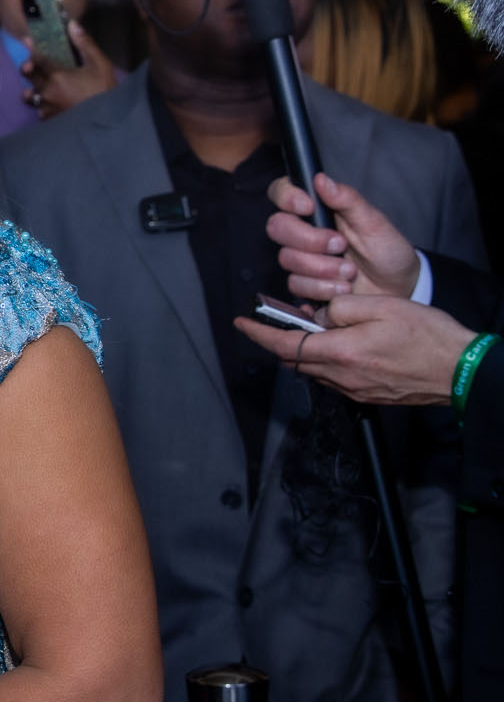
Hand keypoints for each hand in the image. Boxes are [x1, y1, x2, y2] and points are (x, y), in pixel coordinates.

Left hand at [20, 20, 115, 118]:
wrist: (109, 120)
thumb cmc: (104, 90)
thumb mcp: (99, 64)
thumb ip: (85, 44)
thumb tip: (72, 24)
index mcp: (57, 77)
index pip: (38, 59)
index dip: (32, 48)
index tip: (27, 40)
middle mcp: (47, 92)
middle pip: (28, 77)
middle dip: (27, 68)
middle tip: (29, 64)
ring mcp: (47, 108)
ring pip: (30, 97)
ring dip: (32, 91)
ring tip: (37, 88)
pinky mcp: (51, 121)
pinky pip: (40, 112)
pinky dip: (42, 107)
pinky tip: (50, 104)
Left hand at [234, 293, 472, 405]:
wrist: (460, 371)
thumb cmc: (427, 336)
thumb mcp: (381, 306)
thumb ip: (341, 308)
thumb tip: (319, 316)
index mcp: (341, 352)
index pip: (285, 344)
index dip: (258, 333)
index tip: (241, 322)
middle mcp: (342, 377)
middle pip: (294, 359)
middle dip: (278, 340)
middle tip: (274, 319)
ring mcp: (354, 390)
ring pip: (313, 369)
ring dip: (304, 350)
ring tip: (312, 327)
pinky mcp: (367, 395)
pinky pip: (333, 377)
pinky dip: (325, 360)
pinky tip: (338, 344)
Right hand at [263, 172, 419, 301]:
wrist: (397, 288)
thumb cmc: (387, 251)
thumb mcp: (374, 222)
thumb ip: (347, 199)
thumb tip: (322, 179)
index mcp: (318, 209)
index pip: (282, 192)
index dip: (287, 197)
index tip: (308, 207)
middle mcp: (304, 231)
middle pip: (277, 227)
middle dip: (310, 240)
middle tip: (340, 245)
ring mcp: (301, 257)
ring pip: (288, 258)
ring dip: (323, 268)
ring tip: (350, 271)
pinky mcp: (304, 282)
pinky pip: (297, 284)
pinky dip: (323, 287)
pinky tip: (343, 287)